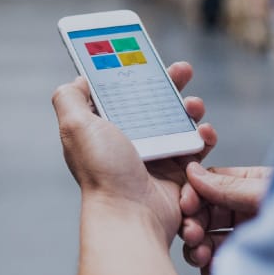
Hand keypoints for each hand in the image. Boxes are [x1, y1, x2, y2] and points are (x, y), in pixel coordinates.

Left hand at [52, 62, 216, 244]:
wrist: (131, 216)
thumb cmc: (103, 172)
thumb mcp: (75, 127)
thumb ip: (69, 98)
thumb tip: (78, 78)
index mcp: (104, 128)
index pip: (121, 92)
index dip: (135, 73)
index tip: (148, 58)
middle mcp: (129, 141)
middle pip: (154, 101)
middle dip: (171, 83)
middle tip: (183, 71)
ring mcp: (154, 156)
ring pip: (179, 120)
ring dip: (191, 108)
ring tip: (195, 106)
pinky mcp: (176, 171)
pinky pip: (195, 146)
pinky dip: (203, 136)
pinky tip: (204, 133)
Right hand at [179, 163, 272, 274]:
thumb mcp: (266, 192)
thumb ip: (229, 186)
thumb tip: (194, 173)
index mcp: (249, 185)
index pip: (209, 185)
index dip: (194, 194)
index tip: (186, 205)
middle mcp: (244, 210)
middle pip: (205, 214)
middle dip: (193, 224)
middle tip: (192, 235)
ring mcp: (245, 237)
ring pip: (208, 240)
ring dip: (198, 247)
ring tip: (201, 255)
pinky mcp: (245, 263)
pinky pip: (218, 264)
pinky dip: (211, 267)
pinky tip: (216, 267)